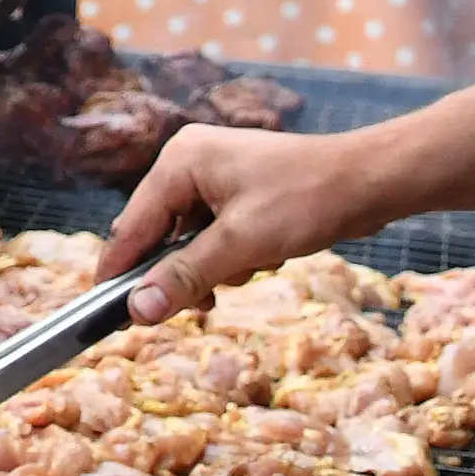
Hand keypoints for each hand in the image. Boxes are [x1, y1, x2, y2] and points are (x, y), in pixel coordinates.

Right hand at [99, 124, 389, 320]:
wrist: (370, 182)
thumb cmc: (306, 201)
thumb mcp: (242, 245)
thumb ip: (185, 276)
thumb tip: (136, 310)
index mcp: (179, 161)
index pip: (131, 225)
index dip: (121, 271)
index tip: (104, 314)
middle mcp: (189, 162)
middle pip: (159, 234)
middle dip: (186, 269)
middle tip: (205, 301)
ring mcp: (214, 175)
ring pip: (190, 240)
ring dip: (216, 265)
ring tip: (253, 264)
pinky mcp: (238, 191)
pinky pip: (216, 234)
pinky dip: (233, 254)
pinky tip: (263, 257)